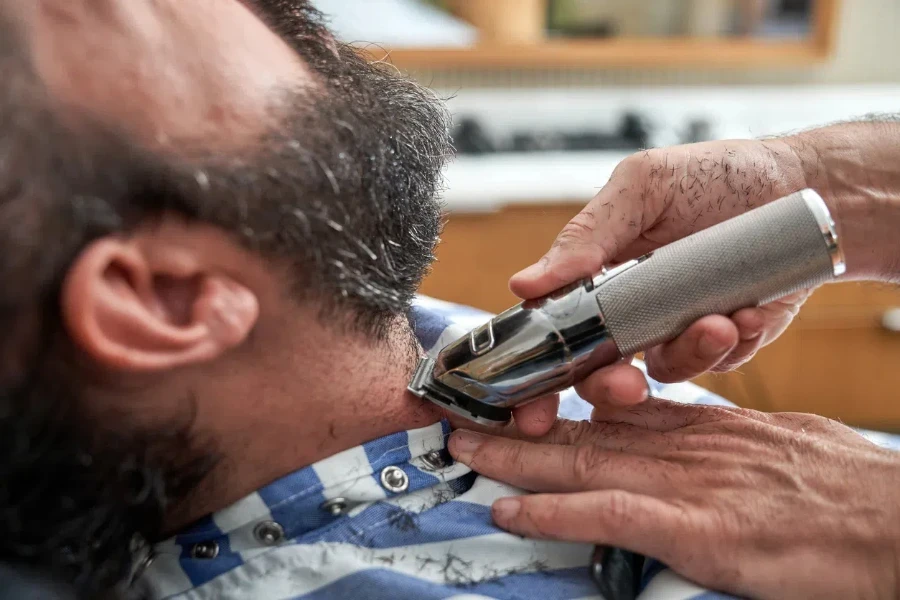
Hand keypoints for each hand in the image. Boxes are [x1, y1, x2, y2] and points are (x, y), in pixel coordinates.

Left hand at [448, 401, 899, 598]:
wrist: (898, 523)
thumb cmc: (847, 491)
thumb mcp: (777, 448)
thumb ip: (722, 446)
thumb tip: (688, 448)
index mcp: (706, 429)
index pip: (617, 408)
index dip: (563, 404)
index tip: (524, 402)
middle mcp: (685, 447)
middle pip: (586, 429)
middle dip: (520, 425)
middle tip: (467, 415)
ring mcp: (689, 486)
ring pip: (584, 462)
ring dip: (516, 459)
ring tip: (465, 450)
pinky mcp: (699, 530)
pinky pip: (609, 514)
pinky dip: (554, 513)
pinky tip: (510, 512)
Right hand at [510, 139, 817, 405]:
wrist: (798, 184)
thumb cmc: (712, 175)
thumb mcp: (643, 187)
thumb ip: (587, 234)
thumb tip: (524, 285)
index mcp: (596, 276)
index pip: (553, 334)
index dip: (539, 375)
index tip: (536, 407)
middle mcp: (631, 311)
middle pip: (600, 372)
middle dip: (610, 387)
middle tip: (627, 385)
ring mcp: (678, 329)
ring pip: (666, 371)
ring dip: (691, 352)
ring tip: (722, 319)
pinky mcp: (727, 341)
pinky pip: (721, 363)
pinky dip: (736, 342)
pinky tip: (751, 308)